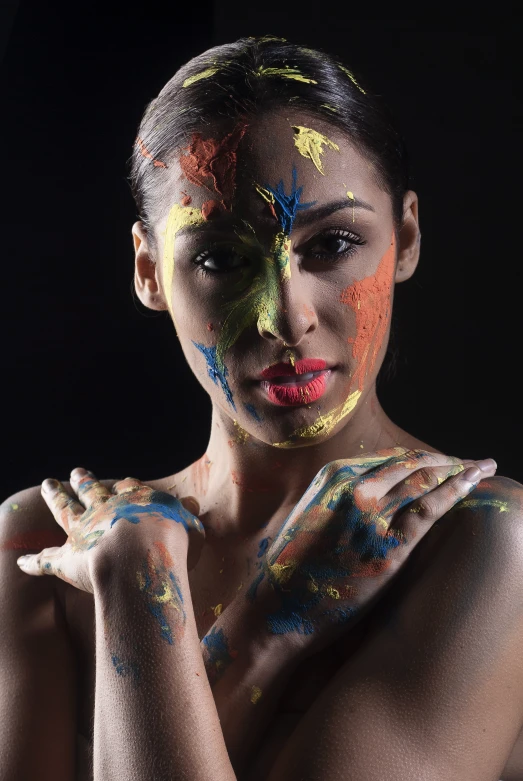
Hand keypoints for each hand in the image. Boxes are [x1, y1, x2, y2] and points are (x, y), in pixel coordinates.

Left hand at [15, 468, 205, 592]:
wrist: (141, 557)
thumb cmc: (172, 543)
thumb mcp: (189, 527)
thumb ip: (189, 518)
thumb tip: (194, 509)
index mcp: (135, 500)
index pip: (127, 487)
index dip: (123, 486)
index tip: (120, 483)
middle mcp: (106, 509)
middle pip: (91, 489)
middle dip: (84, 480)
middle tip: (75, 471)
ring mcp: (84, 531)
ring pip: (65, 509)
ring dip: (56, 497)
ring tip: (47, 484)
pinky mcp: (67, 558)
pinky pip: (46, 560)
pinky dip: (34, 562)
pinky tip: (22, 561)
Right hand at [245, 447, 496, 659]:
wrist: (279, 608)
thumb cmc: (293, 568)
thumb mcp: (312, 515)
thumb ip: (339, 497)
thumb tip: (368, 493)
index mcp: (333, 476)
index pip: (390, 458)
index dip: (422, 458)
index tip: (442, 460)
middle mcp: (353, 486)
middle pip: (412, 462)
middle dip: (447, 459)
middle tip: (471, 462)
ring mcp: (371, 514)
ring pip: (425, 479)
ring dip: (459, 470)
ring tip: (482, 468)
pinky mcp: (387, 546)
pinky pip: (429, 509)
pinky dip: (455, 492)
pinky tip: (473, 485)